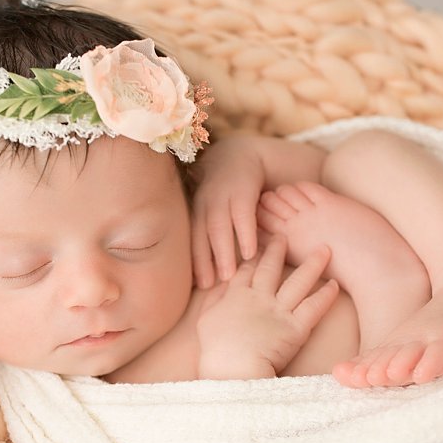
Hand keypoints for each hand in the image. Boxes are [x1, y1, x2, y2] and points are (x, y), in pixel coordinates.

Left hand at [191, 141, 264, 288]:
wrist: (239, 155)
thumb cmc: (225, 192)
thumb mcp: (212, 209)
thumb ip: (209, 234)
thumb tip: (206, 268)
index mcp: (197, 212)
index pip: (192, 240)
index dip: (195, 263)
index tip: (198, 286)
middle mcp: (206, 205)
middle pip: (202, 235)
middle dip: (205, 261)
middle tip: (209, 287)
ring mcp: (222, 196)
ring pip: (219, 227)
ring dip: (223, 252)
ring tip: (229, 276)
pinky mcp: (242, 190)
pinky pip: (242, 215)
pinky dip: (245, 234)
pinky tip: (250, 253)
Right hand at [196, 237, 339, 379]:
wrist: (233, 369)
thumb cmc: (216, 351)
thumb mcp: (205, 321)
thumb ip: (214, 299)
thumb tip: (220, 283)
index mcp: (236, 296)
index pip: (246, 270)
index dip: (253, 256)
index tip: (259, 244)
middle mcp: (259, 298)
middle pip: (271, 267)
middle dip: (278, 249)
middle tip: (285, 235)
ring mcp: (279, 311)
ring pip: (298, 281)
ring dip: (312, 264)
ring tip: (324, 250)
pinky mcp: (296, 327)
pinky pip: (314, 307)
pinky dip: (325, 295)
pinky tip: (334, 285)